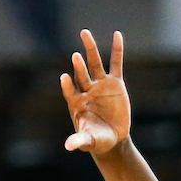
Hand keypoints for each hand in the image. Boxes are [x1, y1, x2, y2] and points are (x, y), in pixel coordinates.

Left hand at [60, 30, 130, 154]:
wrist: (112, 138)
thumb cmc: (97, 140)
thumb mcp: (88, 141)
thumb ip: (79, 141)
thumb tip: (68, 146)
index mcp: (77, 103)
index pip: (70, 92)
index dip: (67, 86)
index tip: (64, 78)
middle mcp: (86, 90)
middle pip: (81, 74)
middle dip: (79, 65)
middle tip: (76, 55)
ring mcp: (100, 84)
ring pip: (95, 63)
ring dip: (90, 49)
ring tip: (84, 33)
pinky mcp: (115, 83)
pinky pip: (116, 63)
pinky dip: (117, 49)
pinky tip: (117, 35)